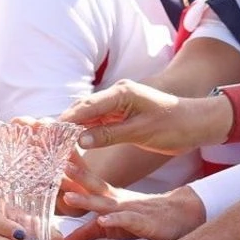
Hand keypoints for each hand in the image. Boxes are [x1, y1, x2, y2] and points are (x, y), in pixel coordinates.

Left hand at [58, 173, 206, 239]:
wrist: (183, 216)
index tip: (45, 158)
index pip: (83, 182)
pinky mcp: (145, 223)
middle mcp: (117, 200)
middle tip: (50, 166)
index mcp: (108, 198)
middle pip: (91, 185)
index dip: (65, 172)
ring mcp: (131, 210)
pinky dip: (116, 220)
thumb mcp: (111, 228)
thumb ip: (86, 234)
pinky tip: (103, 220)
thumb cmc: (145, 219)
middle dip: (71, 176)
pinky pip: (129, 222)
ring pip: (106, 203)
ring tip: (68, 196)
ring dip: (87, 199)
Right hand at [62, 81, 233, 154]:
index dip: (65, 120)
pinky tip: (73, 146)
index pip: (86, 106)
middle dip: (62, 124)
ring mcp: (118, 105)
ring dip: (72, 130)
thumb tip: (80, 140)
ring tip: (52, 145)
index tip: (46, 133)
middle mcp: (117, 95)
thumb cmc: (175, 125)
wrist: (197, 124)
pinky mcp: (121, 116)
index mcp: (122, 93)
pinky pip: (97, 124)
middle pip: (82, 110)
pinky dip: (85, 134)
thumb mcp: (141, 131)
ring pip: (88, 118)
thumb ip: (109, 134)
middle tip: (42, 141)